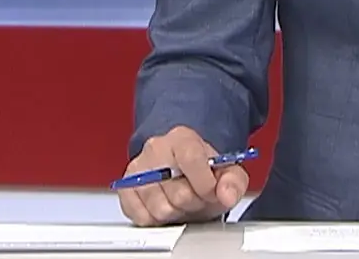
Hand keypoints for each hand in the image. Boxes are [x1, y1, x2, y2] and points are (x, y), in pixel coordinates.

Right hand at [116, 126, 249, 226]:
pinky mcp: (125, 189)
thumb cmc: (202, 173)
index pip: (191, 158)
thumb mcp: (227, 173)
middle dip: (193, 202)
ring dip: (175, 213)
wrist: (179, 173)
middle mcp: (155, 149)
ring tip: (180, 202)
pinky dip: (157, 220)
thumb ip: (233, 181)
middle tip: (196, 197)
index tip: (211, 193)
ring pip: (160, 208)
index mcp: (182, 138)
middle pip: (177, 191)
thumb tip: (226, 194)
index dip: (204, 183)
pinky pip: (142, 217)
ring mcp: (138, 168)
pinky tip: (165, 206)